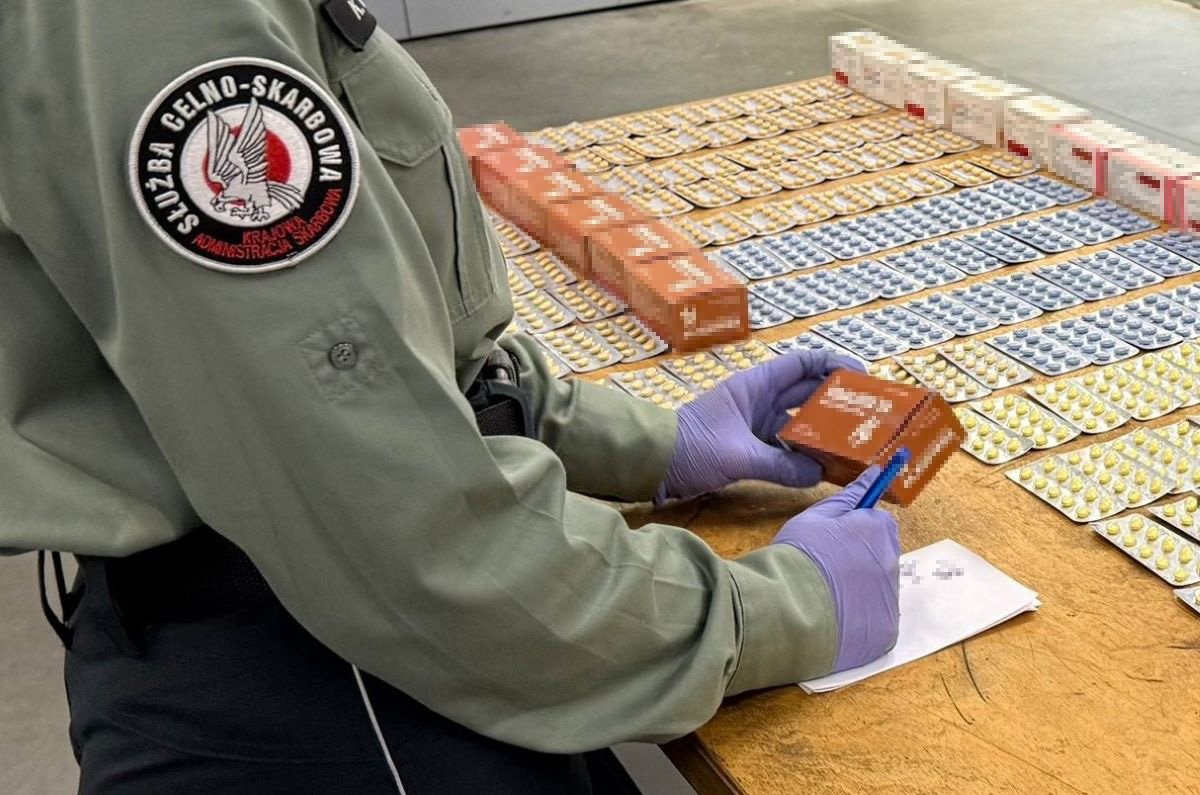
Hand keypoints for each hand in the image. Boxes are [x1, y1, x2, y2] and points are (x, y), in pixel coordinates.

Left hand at [657, 349, 862, 500]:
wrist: (652, 465)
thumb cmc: (690, 449)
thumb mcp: (738, 457)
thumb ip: (780, 466)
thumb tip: (818, 474)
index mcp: (755, 386)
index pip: (802, 363)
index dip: (834, 364)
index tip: (864, 378)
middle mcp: (759, 400)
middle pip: (806, 393)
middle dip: (837, 402)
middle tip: (870, 417)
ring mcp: (754, 423)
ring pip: (798, 422)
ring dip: (822, 432)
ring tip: (854, 444)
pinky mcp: (749, 447)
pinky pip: (784, 447)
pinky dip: (802, 455)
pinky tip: (823, 469)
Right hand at [772, 468, 899, 672]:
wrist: (789, 609)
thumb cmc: (800, 555)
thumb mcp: (815, 517)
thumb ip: (849, 497)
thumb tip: (874, 475)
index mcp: (880, 531)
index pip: (879, 523)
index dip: (854, 530)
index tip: (834, 539)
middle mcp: (894, 564)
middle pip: (881, 556)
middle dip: (859, 559)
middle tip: (825, 567)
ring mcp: (892, 602)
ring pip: (878, 589)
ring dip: (859, 590)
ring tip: (824, 596)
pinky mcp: (885, 633)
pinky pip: (875, 621)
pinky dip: (859, 620)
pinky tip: (833, 619)